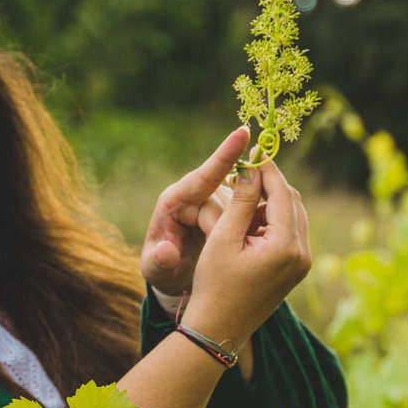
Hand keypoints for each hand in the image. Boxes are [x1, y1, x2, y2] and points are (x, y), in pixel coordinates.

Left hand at [141, 127, 249, 295]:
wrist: (176, 274)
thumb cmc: (161, 267)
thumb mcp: (155, 270)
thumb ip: (158, 262)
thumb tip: (166, 252)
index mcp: (175, 199)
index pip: (202, 176)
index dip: (224, 156)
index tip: (243, 133)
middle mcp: (197, 193)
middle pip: (227, 201)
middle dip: (225, 228)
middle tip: (214, 253)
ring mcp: (216, 200)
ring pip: (241, 209)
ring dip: (237, 231)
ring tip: (219, 253)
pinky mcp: (230, 208)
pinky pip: (249, 212)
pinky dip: (252, 225)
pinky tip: (248, 242)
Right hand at [181, 159, 310, 346]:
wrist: (218, 328)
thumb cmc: (214, 284)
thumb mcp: (224, 238)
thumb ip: (242, 201)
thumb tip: (252, 169)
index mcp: (286, 247)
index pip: (282, 193)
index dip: (268, 168)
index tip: (254, 148)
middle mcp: (302, 254)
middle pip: (292, 201)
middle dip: (269, 184)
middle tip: (243, 173)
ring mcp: (302, 264)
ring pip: (292, 216)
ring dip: (270, 203)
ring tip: (239, 200)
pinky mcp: (296, 270)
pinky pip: (289, 233)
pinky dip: (271, 221)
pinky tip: (246, 222)